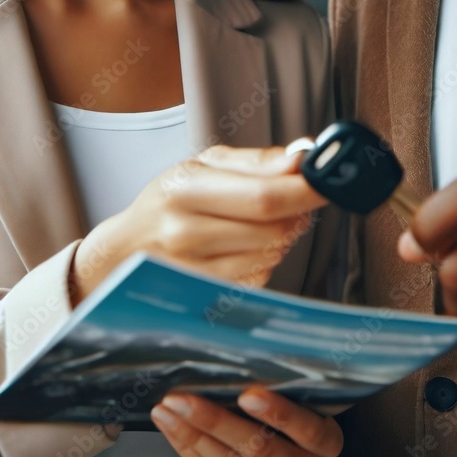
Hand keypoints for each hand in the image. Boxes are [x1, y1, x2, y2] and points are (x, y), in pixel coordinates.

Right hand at [71, 143, 325, 303]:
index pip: (265, 195)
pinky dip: (263, 262)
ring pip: (271, 255)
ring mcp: (192, 274)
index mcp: (185, 189)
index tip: (331, 181)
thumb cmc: (172, 200)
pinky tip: (243, 250)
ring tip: (259, 224)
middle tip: (296, 200)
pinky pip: (259, 279)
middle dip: (298, 213)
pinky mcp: (202, 301)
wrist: (124, 252)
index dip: (308, 189)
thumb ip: (258, 161)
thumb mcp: (205, 166)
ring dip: (281, 238)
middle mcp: (184, 233)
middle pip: (275, 229)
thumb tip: (304, 154)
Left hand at [151, 388, 342, 456]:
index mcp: (322, 442)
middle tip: (186, 399)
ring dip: (193, 433)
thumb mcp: (311, 403)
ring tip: (168, 406)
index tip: (250, 394)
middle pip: (260, 448)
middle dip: (218, 423)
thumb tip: (253, 331)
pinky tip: (170, 424)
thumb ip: (292, 378)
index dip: (281, 415)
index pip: (310, 430)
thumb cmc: (302, 421)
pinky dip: (186, 446)